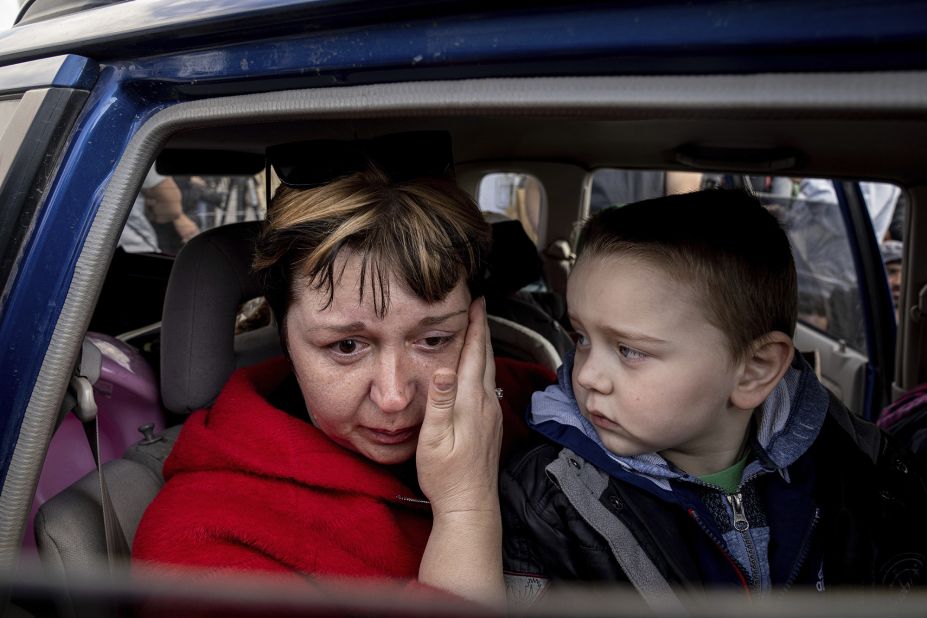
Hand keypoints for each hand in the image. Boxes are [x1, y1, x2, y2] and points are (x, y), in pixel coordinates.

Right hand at [416, 297, 502, 516]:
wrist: (470, 506)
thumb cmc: (447, 476)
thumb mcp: (435, 439)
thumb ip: (440, 403)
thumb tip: (444, 369)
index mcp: (471, 402)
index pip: (474, 355)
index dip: (475, 327)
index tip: (476, 302)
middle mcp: (486, 404)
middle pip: (485, 358)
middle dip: (481, 329)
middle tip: (477, 306)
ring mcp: (491, 415)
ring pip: (488, 371)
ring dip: (483, 347)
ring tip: (476, 331)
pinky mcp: (490, 425)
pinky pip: (487, 385)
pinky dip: (482, 367)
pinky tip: (476, 370)